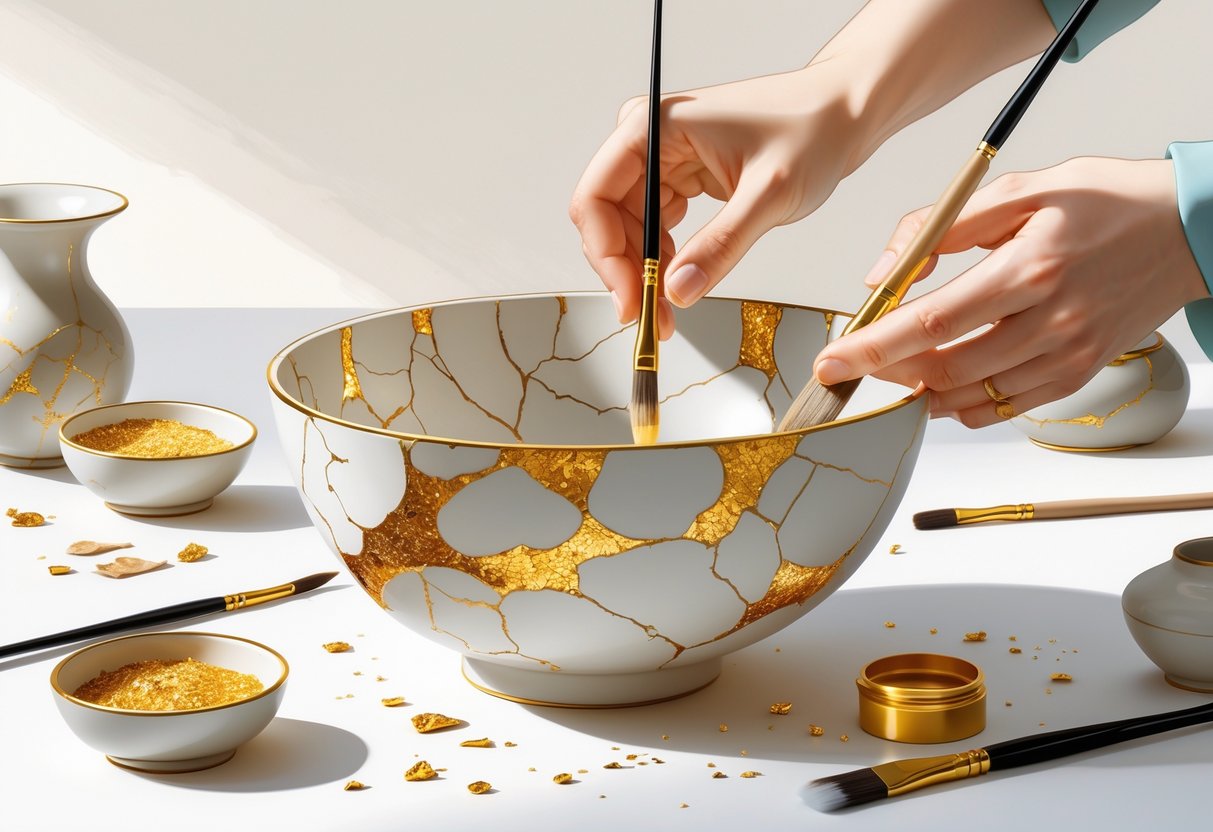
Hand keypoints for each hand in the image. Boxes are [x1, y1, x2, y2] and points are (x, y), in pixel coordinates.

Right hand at [569, 66, 860, 336]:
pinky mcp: (680, 175)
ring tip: (668, 309)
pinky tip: (681, 278)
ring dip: (643, 272)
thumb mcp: (769, 194)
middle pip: (608, 218)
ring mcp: (664, 157)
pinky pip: (654, 225)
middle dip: (626, 272)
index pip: (596, 196)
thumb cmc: (815, 128)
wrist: (845, 113)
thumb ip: (721, 245)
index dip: (606, 255)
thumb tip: (676, 291)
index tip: (630, 298)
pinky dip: (663, 259)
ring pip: (629, 227)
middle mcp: (651, 137)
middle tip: (651, 318)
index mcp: (657, 126)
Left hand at [813, 157, 1210, 426]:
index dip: (873, 347)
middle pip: (945, 367)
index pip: (930, 321)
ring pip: (972, 395)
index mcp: (1030, 267)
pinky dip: (964, 405)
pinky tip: (940, 388)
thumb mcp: (1022, 189)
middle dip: (886, 372)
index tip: (833, 360)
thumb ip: (943, 226)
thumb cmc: (1108, 201)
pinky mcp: (1079, 373)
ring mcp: (1068, 353)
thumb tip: (884, 271)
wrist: (1189, 229)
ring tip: (891, 373)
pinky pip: (1007, 407)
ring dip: (919, 391)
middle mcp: (1050, 319)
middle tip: (853, 364)